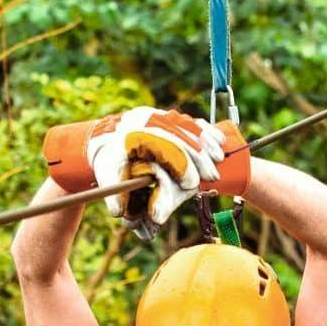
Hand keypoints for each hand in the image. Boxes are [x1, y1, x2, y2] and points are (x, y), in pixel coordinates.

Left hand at [86, 108, 225, 237]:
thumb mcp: (106, 175)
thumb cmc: (110, 159)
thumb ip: (114, 194)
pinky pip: (191, 120)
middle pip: (179, 136)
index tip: (191, 185)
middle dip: (198, 158)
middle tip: (211, 177)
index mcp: (133, 132)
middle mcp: (147, 118)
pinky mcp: (167, 114)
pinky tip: (219, 141)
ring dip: (206, 144)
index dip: (179, 166)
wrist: (106, 136)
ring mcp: (159, 113)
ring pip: (189, 126)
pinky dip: (206, 131)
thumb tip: (120, 212)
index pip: (161, 146)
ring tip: (219, 159)